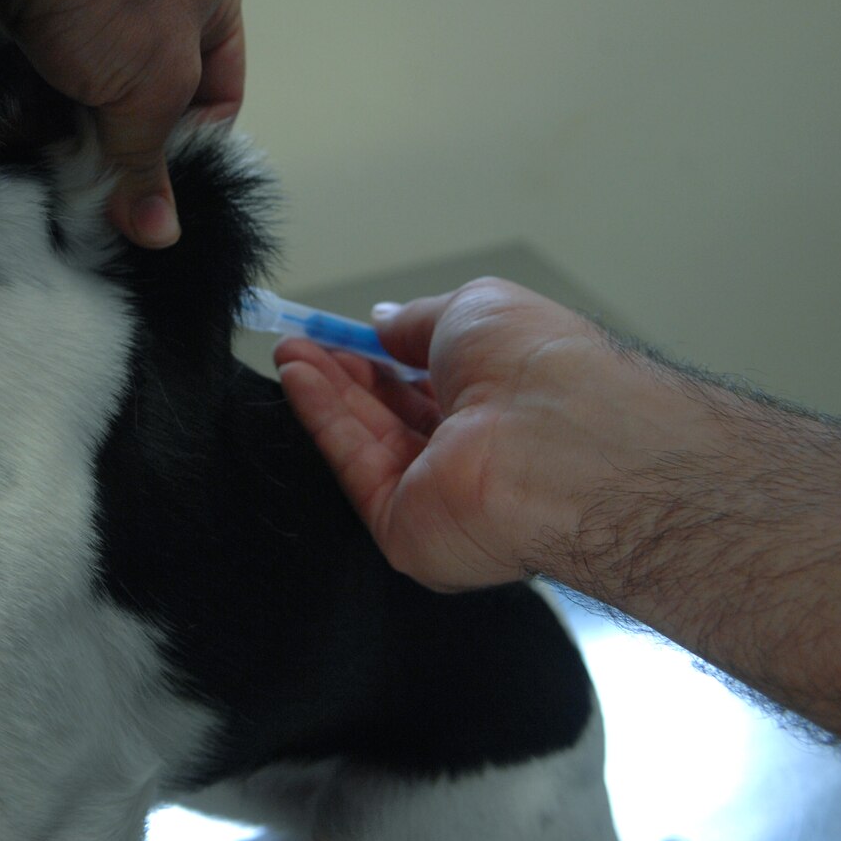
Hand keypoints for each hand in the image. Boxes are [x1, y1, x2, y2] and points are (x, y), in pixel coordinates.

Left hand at [0, 0, 242, 247]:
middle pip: (143, 96)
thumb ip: (150, 159)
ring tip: (45, 182)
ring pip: (81, 88)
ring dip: (63, 136)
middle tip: (93, 198)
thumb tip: (160, 233)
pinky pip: (30, 72)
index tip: (154, 194)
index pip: (217, 93)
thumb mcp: (151, 83)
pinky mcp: (27, 1)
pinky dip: (21, 111)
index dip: (190, 150)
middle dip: (116, 148)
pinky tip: (4, 148)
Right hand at [273, 278, 713, 590]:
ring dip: (328, 392)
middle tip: (301, 342)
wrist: (552, 437)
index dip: (387, 356)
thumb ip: (418, 320)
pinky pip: (357, 469)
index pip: (436, 383)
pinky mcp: (408, 530)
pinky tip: (299, 377)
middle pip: (397, 414)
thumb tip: (382, 321)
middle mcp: (477, 452)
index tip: (343, 333)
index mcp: (507, 401)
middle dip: (348, 374)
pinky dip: (326, 422)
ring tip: (289, 352)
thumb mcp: (472, 310)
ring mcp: (441, 495)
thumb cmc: (534, 365)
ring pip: (371, 439)